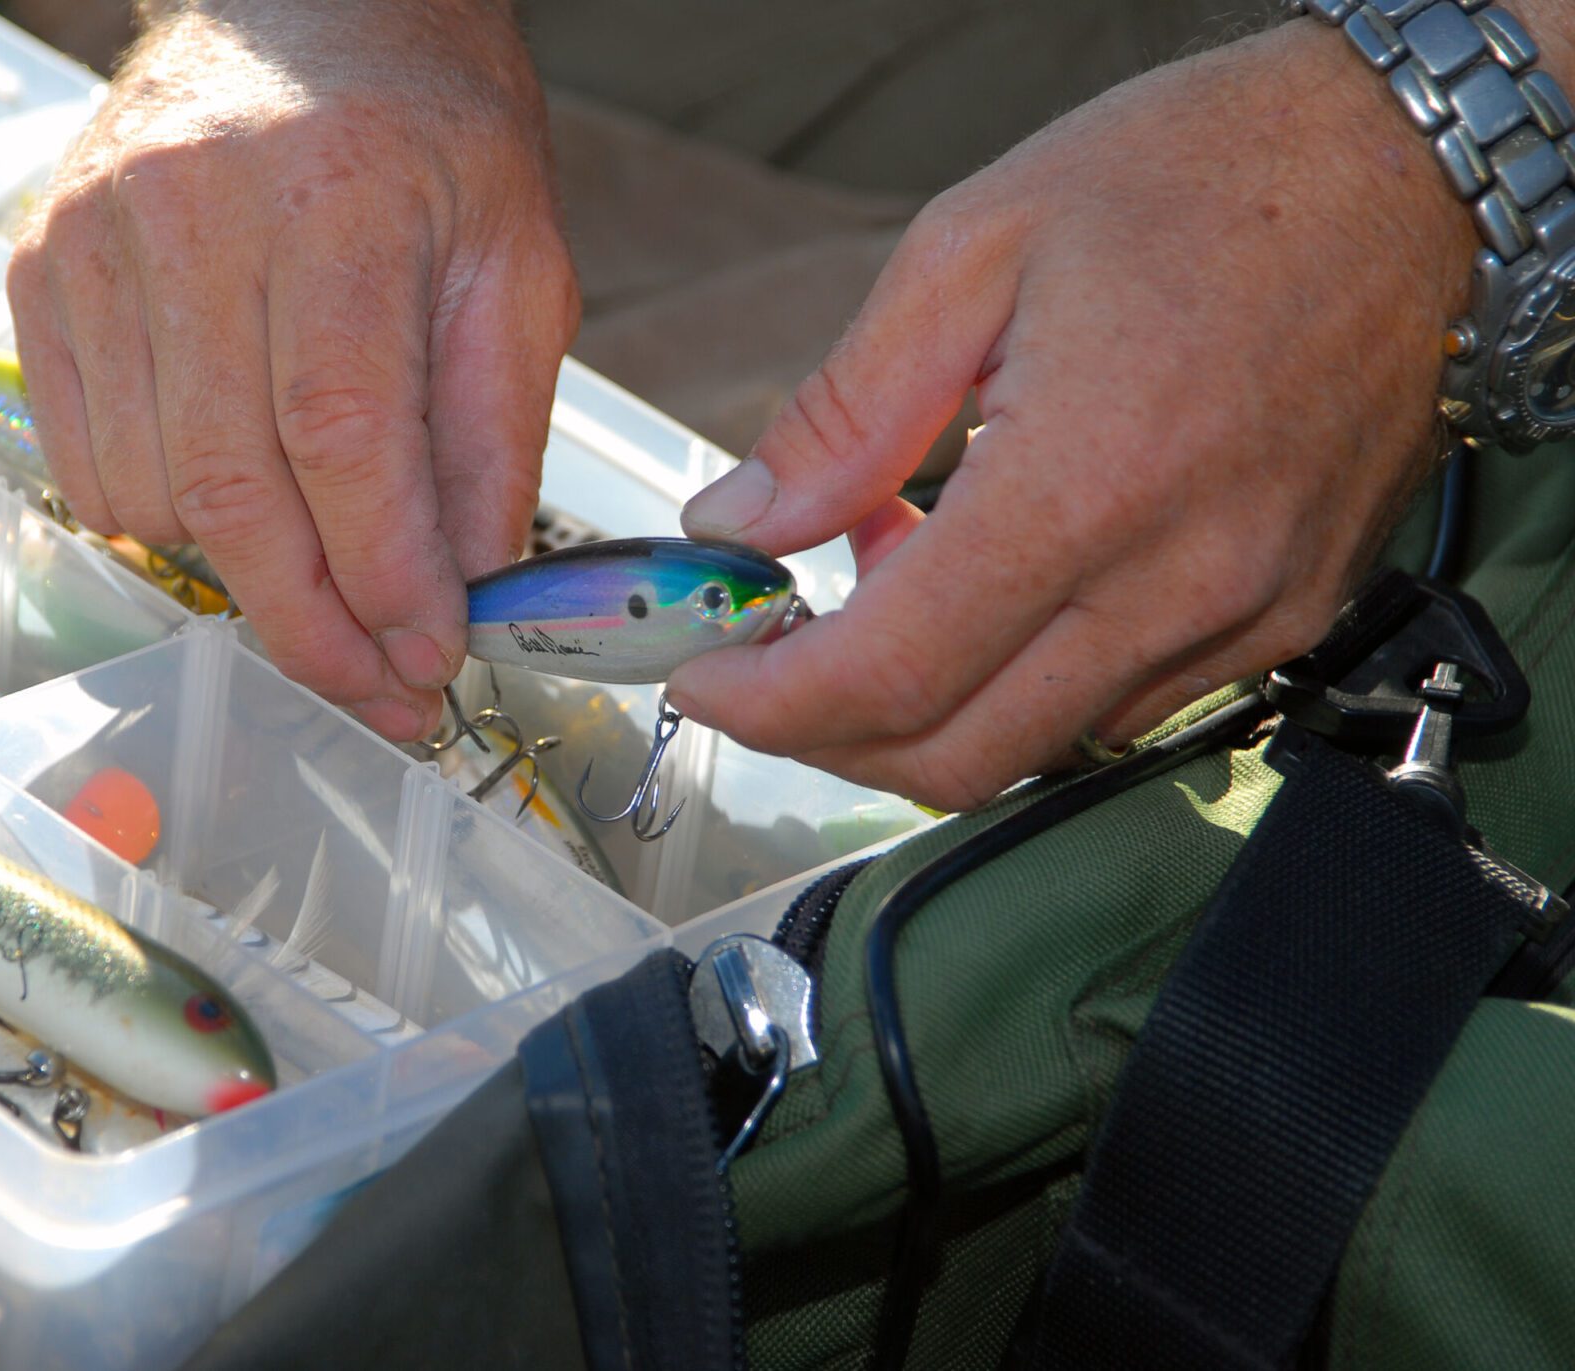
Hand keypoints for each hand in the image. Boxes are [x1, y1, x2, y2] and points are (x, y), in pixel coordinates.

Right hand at [8, 0, 577, 739]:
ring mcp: (94, 242)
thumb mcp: (516, 259)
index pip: (342, 436)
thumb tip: (466, 587)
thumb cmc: (427, 128)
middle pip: (232, 489)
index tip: (427, 658)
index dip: (382, 573)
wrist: (304, 7)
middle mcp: (191, 215)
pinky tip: (237, 509)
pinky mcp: (41, 270)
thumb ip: (494, 427)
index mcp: (335, 203)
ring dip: (242, 578)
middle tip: (378, 690)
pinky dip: (162, 520)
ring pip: (149, 492)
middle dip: (311, 627)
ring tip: (323, 583)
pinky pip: (83, 459)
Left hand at [667, 19, 1485, 810]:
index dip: (770, 704)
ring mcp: (1246, 615)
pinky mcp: (1287, 618)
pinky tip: (995, 582)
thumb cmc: (1201, 176)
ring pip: (1038, 748)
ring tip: (887, 579)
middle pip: (958, 755)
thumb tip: (742, 522)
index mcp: (1086, 483)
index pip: (893, 674)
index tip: (703, 683)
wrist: (1413, 169)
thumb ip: (845, 413)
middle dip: (829, 736)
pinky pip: (1123, 708)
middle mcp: (1179, 582)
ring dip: (927, 704)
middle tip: (769, 660)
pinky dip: (1025, 680)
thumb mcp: (973, 250)